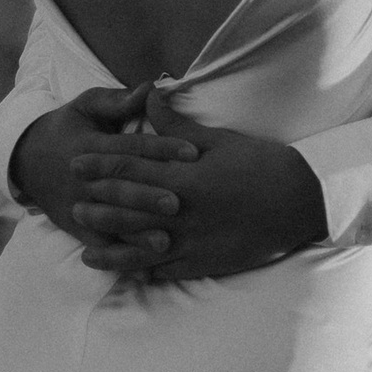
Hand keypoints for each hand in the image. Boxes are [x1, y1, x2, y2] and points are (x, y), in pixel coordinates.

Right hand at [8, 88, 202, 263]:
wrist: (25, 159)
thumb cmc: (67, 127)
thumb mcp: (87, 105)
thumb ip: (118, 100)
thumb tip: (150, 88)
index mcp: (90, 145)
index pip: (130, 148)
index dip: (161, 148)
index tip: (193, 152)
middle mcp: (84, 178)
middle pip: (120, 188)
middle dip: (148, 196)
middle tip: (179, 203)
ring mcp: (78, 205)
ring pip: (110, 222)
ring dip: (136, 233)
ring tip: (165, 243)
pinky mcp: (75, 226)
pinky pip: (98, 244)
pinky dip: (118, 258)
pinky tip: (141, 272)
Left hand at [13, 91, 327, 281]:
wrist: (301, 200)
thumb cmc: (261, 164)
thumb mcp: (218, 139)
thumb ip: (176, 125)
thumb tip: (148, 96)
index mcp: (183, 178)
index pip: (129, 171)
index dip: (98, 168)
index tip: (75, 164)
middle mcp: (182, 213)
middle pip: (128, 212)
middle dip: (97, 209)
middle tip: (70, 208)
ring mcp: (193, 242)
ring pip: (141, 249)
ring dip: (111, 250)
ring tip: (86, 253)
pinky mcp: (206, 262)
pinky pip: (168, 271)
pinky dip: (145, 273)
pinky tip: (128, 275)